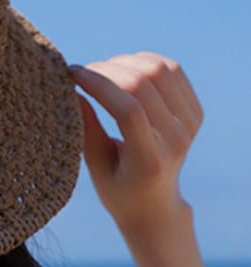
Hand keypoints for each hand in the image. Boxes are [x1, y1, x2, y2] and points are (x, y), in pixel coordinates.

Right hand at [69, 53, 202, 235]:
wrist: (154, 205)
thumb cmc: (117, 189)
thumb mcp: (95, 165)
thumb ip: (85, 128)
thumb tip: (71, 88)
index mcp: (150, 161)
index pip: (129, 110)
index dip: (98, 84)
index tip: (71, 75)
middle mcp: (176, 140)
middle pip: (144, 84)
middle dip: (106, 69)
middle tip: (81, 73)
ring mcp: (190, 125)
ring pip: (160, 70)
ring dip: (125, 62)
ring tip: (101, 72)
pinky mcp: (194, 112)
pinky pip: (172, 71)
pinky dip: (144, 61)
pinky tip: (124, 70)